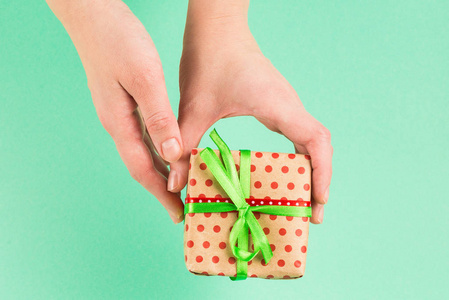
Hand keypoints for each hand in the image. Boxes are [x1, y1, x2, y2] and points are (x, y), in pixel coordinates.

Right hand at [46, 0, 183, 222]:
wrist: (93, 15)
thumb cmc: (118, 41)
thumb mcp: (145, 79)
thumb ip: (158, 118)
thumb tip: (172, 155)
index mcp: (120, 122)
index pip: (143, 169)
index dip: (161, 193)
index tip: (177, 214)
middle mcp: (116, 123)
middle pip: (140, 166)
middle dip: (160, 189)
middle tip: (180, 207)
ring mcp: (117, 113)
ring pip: (141, 152)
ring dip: (159, 172)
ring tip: (177, 186)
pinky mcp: (121, 102)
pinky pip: (141, 136)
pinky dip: (156, 151)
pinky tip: (166, 151)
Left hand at [169, 0, 331, 223]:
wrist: (216, 28)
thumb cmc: (209, 59)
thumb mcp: (194, 108)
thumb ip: (184, 146)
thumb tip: (176, 185)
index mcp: (278, 106)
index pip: (316, 142)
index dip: (322, 174)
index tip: (318, 203)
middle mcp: (288, 105)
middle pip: (318, 147)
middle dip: (318, 180)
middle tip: (309, 213)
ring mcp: (284, 103)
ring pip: (310, 141)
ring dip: (310, 169)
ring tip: (299, 199)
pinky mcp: (276, 102)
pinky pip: (297, 133)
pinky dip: (298, 156)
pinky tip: (282, 171)